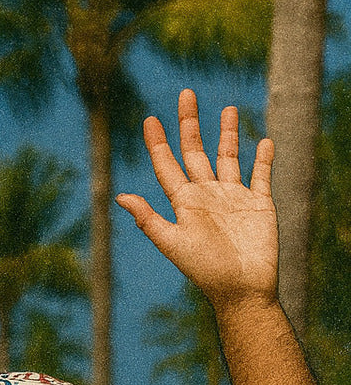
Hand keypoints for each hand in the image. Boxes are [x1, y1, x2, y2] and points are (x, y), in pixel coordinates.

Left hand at [116, 89, 278, 310]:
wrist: (241, 290)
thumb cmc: (205, 270)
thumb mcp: (173, 242)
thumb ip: (148, 219)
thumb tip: (119, 197)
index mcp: (185, 202)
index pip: (167, 166)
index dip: (158, 143)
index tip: (149, 119)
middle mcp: (207, 195)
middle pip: (196, 151)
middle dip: (190, 124)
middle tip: (185, 94)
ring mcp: (233, 198)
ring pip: (229, 157)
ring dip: (228, 133)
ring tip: (227, 108)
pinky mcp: (259, 204)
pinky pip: (261, 175)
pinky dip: (263, 158)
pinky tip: (264, 141)